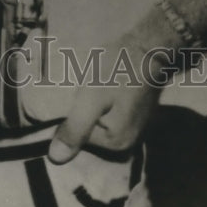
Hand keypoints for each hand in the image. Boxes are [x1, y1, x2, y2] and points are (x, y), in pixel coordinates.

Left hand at [47, 37, 160, 163]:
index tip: (84, 92)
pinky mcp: (135, 112)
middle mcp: (128, 142)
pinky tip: (109, 81)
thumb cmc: (120, 70)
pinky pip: (110, 109)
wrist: (151, 46)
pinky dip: (105, 96)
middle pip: (89, 128)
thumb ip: (76, 128)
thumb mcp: (92, 98)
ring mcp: (134, 127)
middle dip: (84, 107)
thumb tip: (55, 159)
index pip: (77, 135)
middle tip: (92, 85)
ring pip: (98, 117)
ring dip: (94, 100)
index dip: (74, 111)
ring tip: (101, 81)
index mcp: (116, 143)